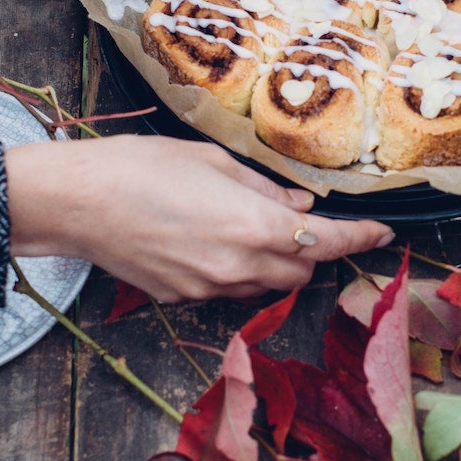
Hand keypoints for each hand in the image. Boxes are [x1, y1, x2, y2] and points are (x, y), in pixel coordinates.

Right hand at [4, 136, 393, 302]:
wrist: (77, 201)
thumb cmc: (140, 167)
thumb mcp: (212, 162)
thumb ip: (264, 189)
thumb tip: (301, 207)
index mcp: (255, 226)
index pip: (329, 243)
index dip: (362, 238)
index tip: (383, 233)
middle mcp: (239, 266)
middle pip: (301, 273)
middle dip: (309, 253)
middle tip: (299, 224)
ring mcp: (209, 288)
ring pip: (264, 287)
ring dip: (272, 265)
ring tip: (247, 228)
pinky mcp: (181, 298)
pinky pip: (226, 290)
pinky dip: (234, 271)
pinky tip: (207, 241)